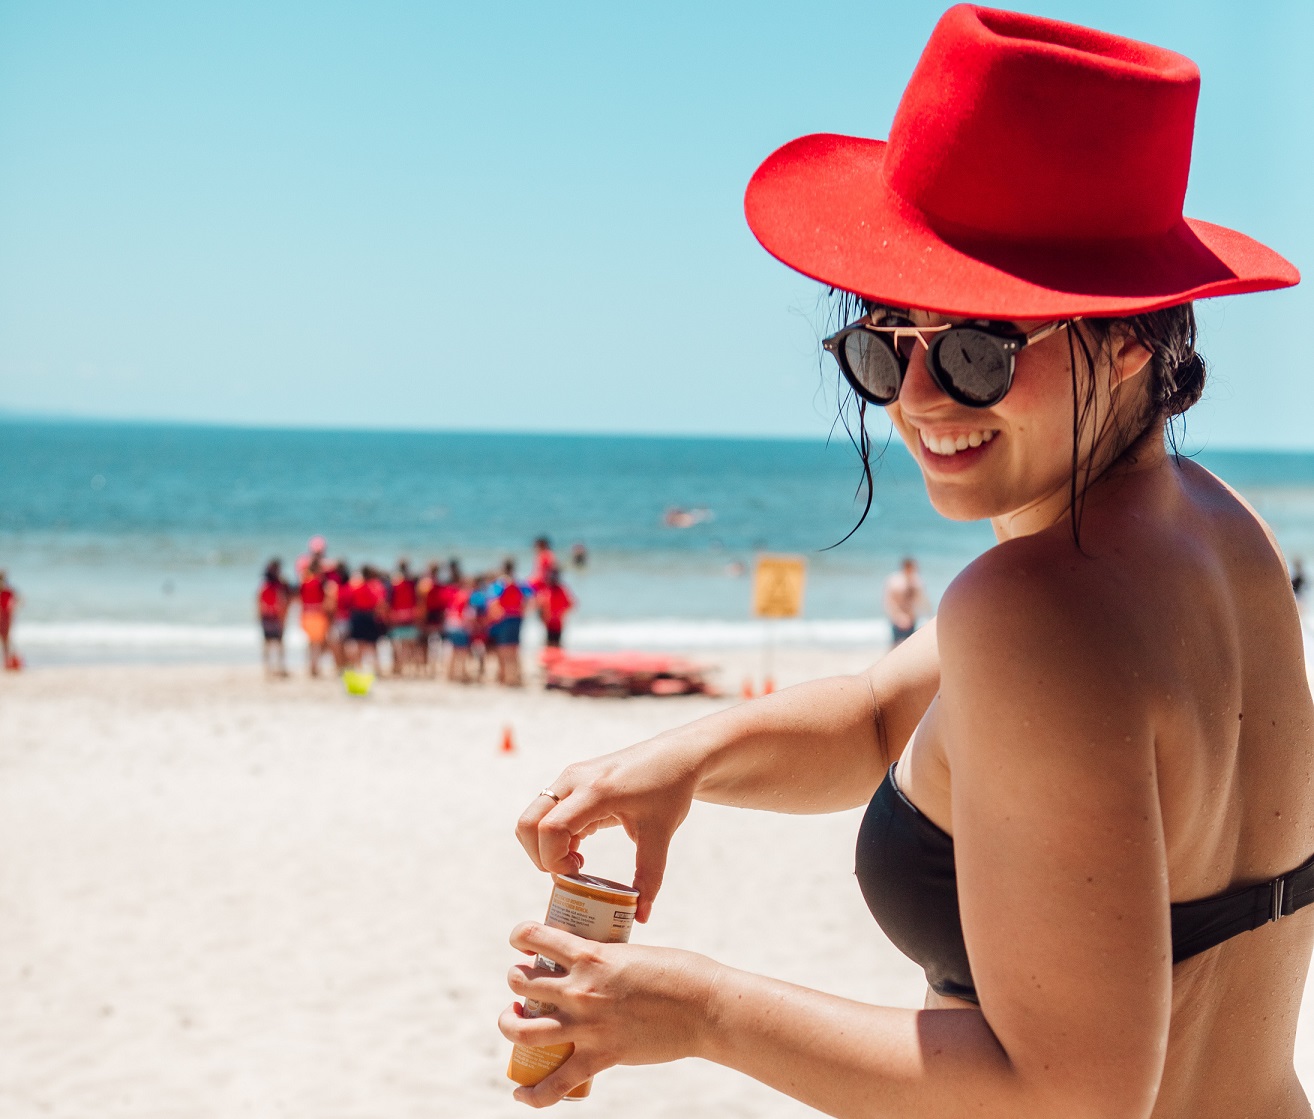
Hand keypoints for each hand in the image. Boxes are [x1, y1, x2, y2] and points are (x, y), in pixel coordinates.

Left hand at [499, 921, 715, 1106]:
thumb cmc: (678, 973)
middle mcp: (581, 989)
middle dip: (515, 979)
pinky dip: (532, 1092)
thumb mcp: (633, 954)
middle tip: (524, 983)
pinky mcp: (600, 1057)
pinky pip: (555, 1083)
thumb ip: (607, 959)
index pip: (535, 936)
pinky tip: (520, 1091)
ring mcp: (587, 1026)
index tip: (520, 941)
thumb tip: (591, 962)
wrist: (704, 1007)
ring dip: (509, 1023)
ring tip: (514, 1019)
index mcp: (591, 954)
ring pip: (522, 1029)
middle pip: (522, 982)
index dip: (519, 935)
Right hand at [516, 737, 700, 921]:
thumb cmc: (670, 789)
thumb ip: (649, 876)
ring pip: (532, 818)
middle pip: (529, 823)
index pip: (551, 828)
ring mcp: (570, 778)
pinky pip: (545, 813)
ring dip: (544, 847)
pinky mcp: (571, 782)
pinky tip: (580, 850)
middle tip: (569, 874)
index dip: (555, 861)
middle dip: (540, 857)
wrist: (675, 755)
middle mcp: (574, 780)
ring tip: (577, 862)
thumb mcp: (660, 834)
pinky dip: (553, 837)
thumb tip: (641, 917)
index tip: (579, 875)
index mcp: (597, 791)